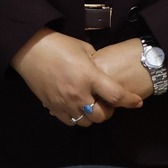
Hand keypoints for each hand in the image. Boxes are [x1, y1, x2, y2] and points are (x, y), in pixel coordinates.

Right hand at [11, 29, 144, 125]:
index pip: (116, 96)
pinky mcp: (52, 107)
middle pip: (101, 116)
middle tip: (108, 103)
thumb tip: (104, 71)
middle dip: (108, 112)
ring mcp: (64, 103)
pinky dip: (77, 117)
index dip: (130, 101)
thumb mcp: (84, 48)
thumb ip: (97, 63)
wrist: (30, 50)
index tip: (137, 103)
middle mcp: (78, 94)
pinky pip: (70, 121)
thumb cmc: (59, 45)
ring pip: (85, 122)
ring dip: (92, 116)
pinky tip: (76, 106)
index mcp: (90, 77)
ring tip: (91, 105)